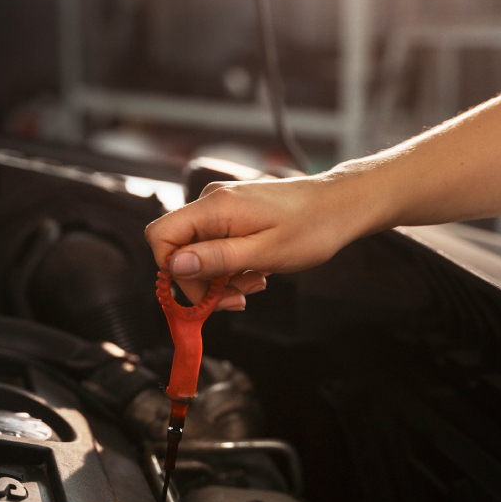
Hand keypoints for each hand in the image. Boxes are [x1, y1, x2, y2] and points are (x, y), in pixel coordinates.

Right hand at [145, 174, 360, 309]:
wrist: (340, 206)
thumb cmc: (311, 228)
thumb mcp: (264, 253)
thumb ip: (217, 259)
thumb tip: (175, 266)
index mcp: (215, 207)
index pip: (160, 236)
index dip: (172, 271)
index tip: (202, 295)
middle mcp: (212, 202)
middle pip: (179, 249)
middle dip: (203, 282)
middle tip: (235, 300)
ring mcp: (222, 206)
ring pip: (199, 252)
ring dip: (221, 278)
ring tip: (254, 284)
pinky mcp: (233, 214)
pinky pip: (216, 245)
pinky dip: (231, 266)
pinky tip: (256, 273)